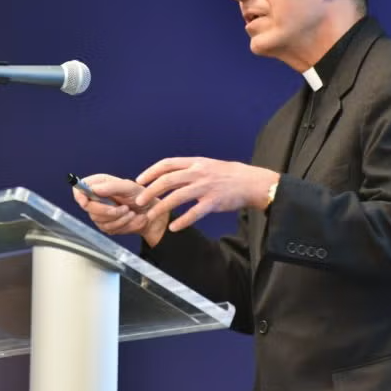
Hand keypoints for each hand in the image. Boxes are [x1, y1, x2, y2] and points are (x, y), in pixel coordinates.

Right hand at [72, 173, 170, 246]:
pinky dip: (124, 225)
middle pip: (87, 207)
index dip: (79, 195)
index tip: (86, 201)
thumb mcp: (129, 187)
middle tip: (125, 208)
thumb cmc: (142, 196)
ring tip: (132, 212)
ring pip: (99, 220)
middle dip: (109, 211)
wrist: (152, 213)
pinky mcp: (106, 226)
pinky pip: (109, 229)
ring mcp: (99, 213)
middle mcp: (96, 198)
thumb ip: (111, 187)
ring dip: (120, 218)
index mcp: (100, 184)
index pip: (78, 189)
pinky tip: (132, 219)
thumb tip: (93, 188)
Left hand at [134, 157, 278, 231]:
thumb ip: (190, 170)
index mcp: (195, 163)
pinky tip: (174, 227)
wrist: (251, 182)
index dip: (151, 171)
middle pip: (168, 180)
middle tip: (139, 201)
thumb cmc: (228, 175)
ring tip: (151, 216)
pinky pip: (194, 212)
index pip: (167, 164)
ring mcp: (206, 187)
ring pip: (177, 197)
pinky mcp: (214, 202)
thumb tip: (169, 175)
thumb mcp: (208, 165)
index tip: (140, 180)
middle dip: (150, 191)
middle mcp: (198, 173)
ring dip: (162, 207)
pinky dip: (182, 220)